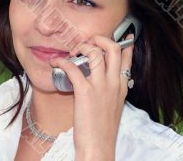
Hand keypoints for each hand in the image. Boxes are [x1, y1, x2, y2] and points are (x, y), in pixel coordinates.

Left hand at [49, 33, 134, 159]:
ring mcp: (100, 86)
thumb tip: (105, 79)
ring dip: (81, 47)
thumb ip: (112, 90)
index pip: (127, 57)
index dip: (125, 43)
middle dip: (99, 39)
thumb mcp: (114, 106)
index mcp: (121, 86)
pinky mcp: (85, 92)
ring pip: (95, 52)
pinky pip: (73, 68)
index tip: (123, 36)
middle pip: (113, 48)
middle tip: (87, 43)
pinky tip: (56, 63)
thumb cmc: (103, 129)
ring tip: (72, 53)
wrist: (99, 147)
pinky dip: (62, 61)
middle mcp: (113, 82)